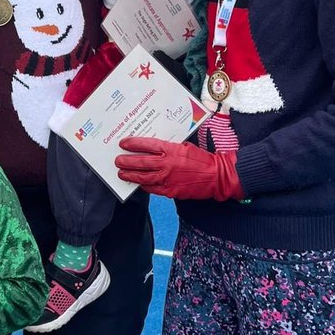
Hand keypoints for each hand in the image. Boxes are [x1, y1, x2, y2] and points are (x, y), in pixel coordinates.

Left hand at [115, 137, 244, 200]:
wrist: (216, 176)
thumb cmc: (201, 160)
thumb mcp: (185, 146)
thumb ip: (169, 147)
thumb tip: (154, 146)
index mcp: (171, 150)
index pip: (147, 145)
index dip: (133, 144)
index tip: (123, 143)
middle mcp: (167, 164)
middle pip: (142, 162)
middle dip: (127, 161)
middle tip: (118, 160)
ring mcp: (168, 179)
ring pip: (144, 177)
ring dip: (130, 175)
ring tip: (121, 173)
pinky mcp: (171, 191)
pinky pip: (153, 189)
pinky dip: (144, 186)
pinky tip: (138, 183)